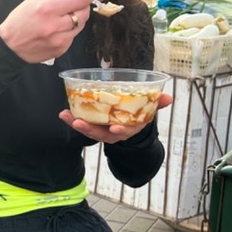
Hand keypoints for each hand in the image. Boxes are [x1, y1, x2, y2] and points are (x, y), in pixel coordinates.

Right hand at [0, 0, 96, 62]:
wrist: (9, 45)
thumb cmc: (21, 18)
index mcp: (47, 9)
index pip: (79, 0)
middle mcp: (55, 26)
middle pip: (84, 13)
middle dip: (83, 6)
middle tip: (74, 4)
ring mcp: (59, 40)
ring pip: (81, 25)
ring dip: (77, 18)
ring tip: (63, 17)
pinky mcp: (61, 50)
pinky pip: (73, 36)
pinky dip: (69, 30)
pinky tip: (56, 30)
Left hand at [59, 93, 173, 142]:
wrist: (127, 122)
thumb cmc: (136, 114)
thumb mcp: (148, 109)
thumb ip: (156, 103)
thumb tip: (169, 98)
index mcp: (129, 128)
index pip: (125, 131)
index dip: (120, 130)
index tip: (115, 128)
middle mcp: (113, 132)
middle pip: (101, 134)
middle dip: (90, 129)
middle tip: (80, 123)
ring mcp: (101, 130)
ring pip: (88, 130)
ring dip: (77, 124)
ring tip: (66, 116)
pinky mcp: (91, 125)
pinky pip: (81, 123)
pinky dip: (71, 119)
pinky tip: (63, 113)